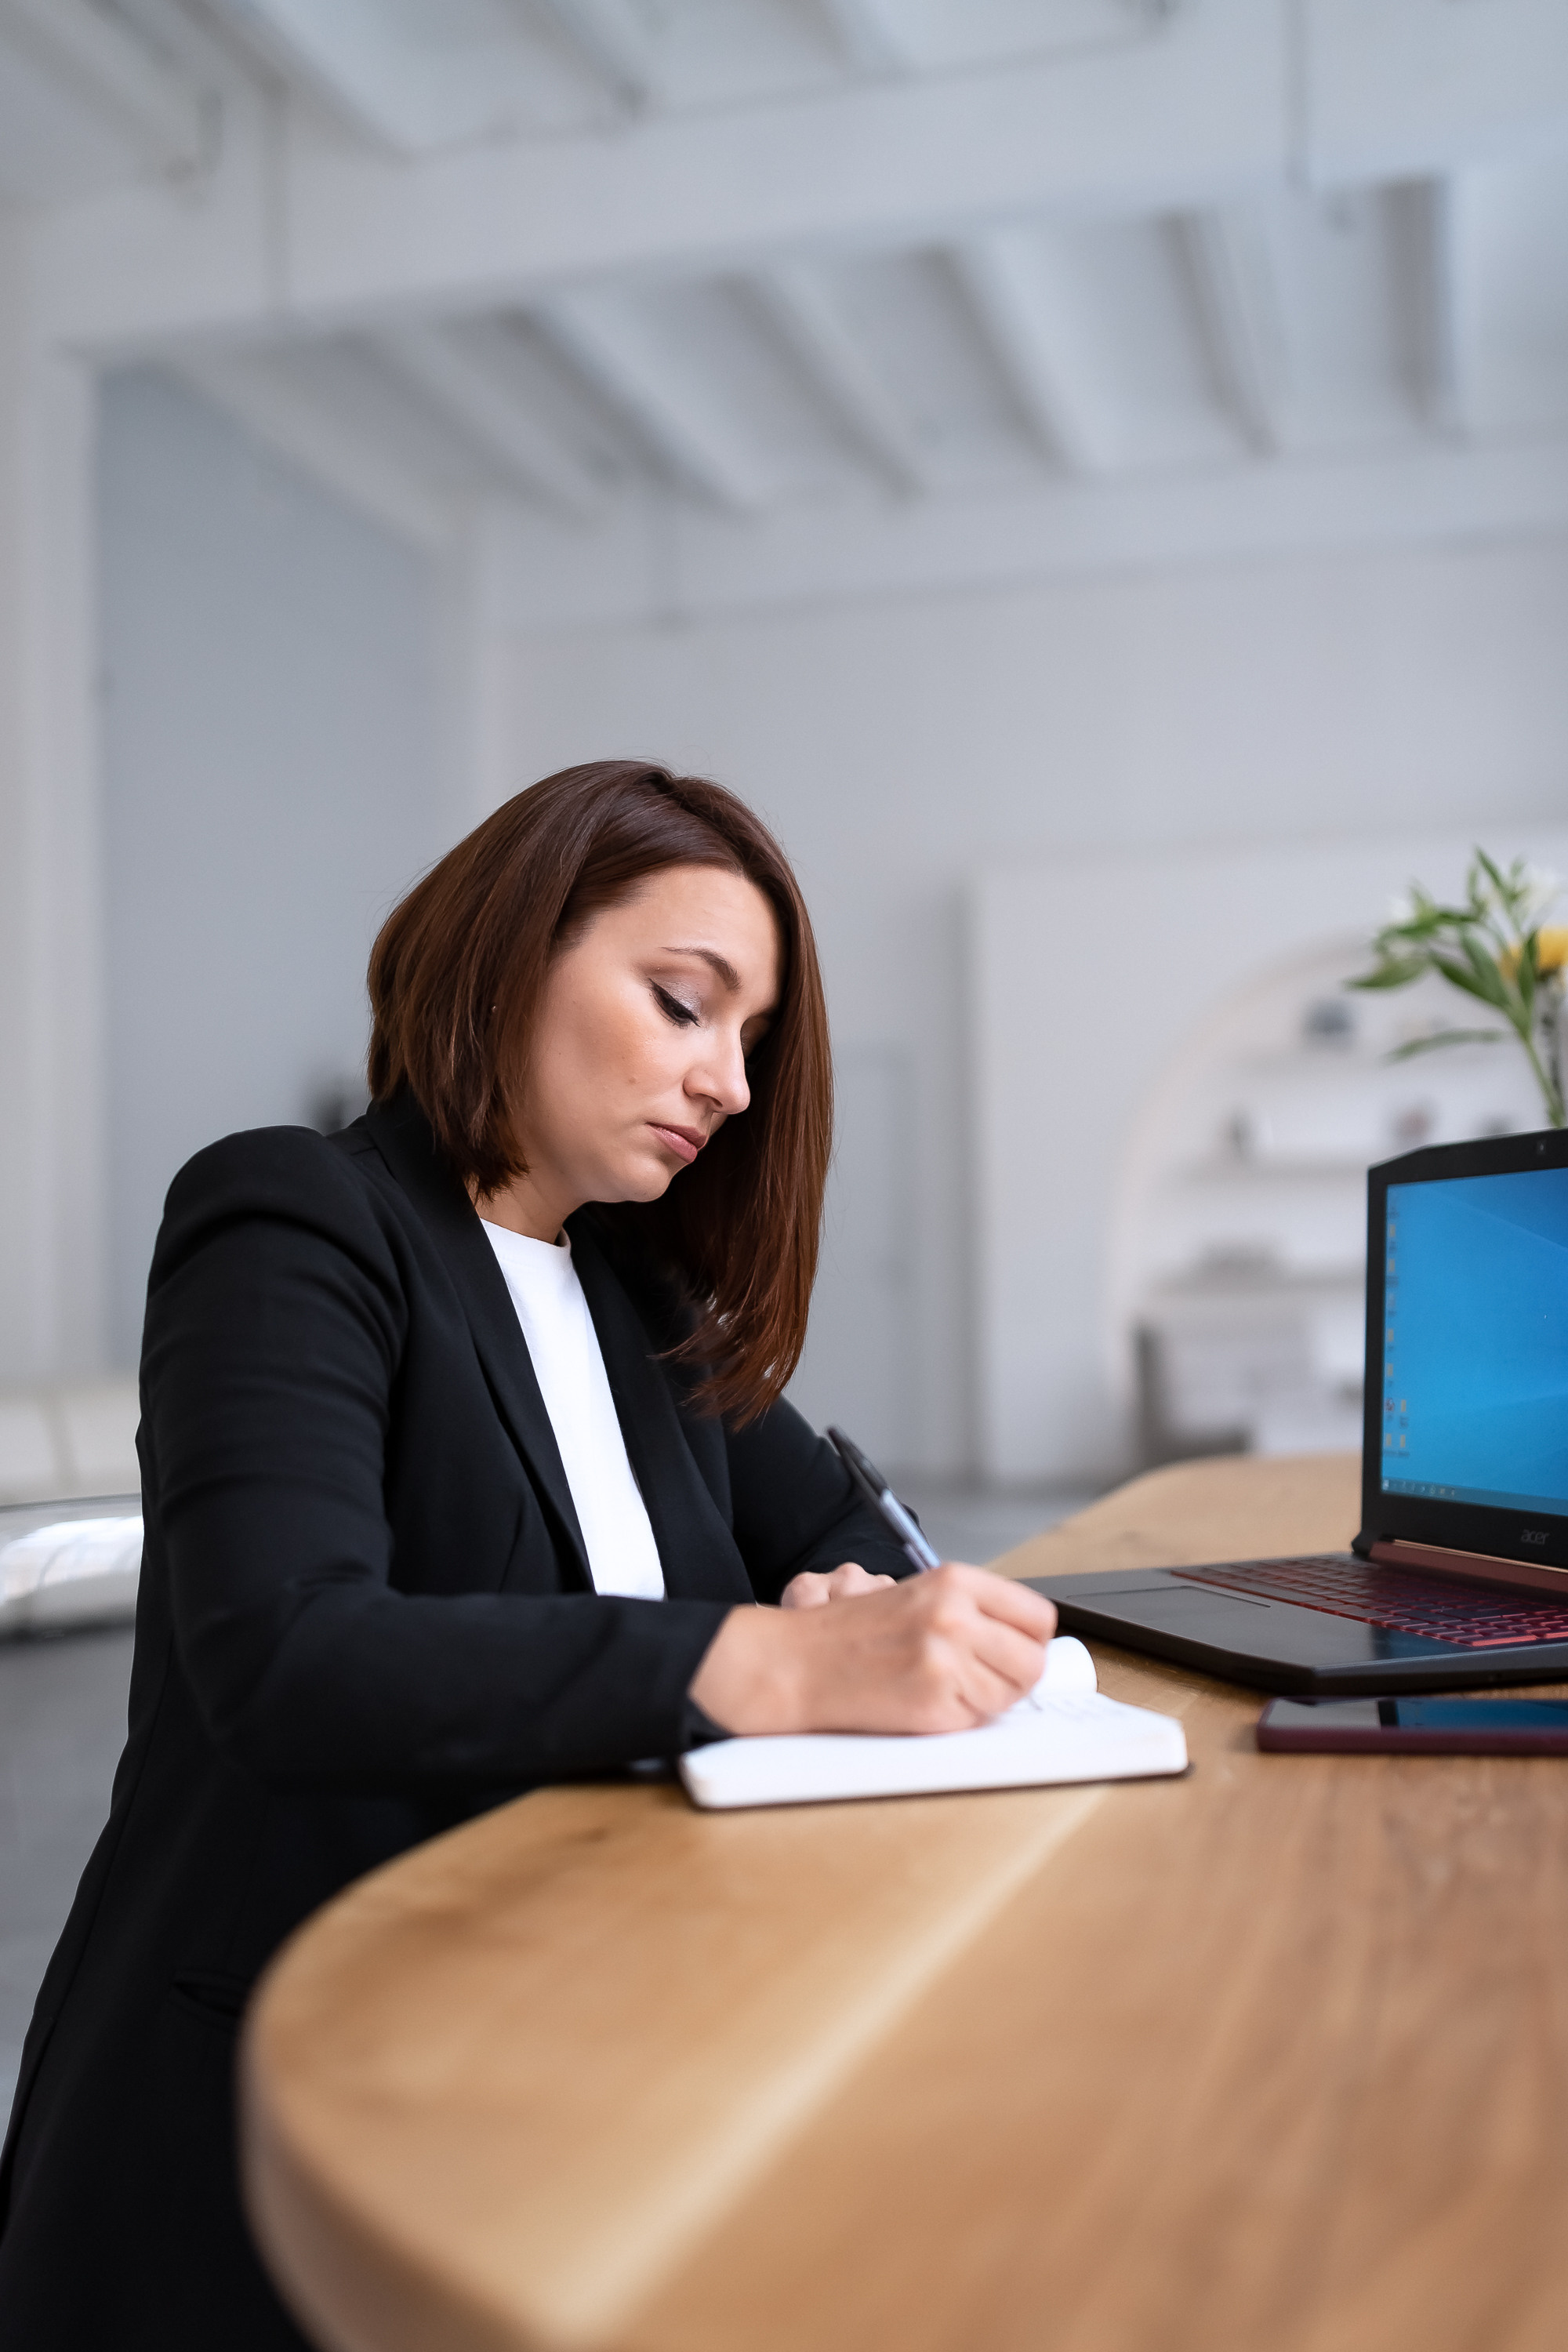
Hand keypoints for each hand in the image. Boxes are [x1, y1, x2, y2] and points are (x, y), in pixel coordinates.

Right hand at [689, 1563, 1056, 1737]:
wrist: (799, 1663)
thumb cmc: (853, 1632)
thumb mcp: (920, 1595)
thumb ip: (975, 1609)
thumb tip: (1029, 1637)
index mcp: (955, 1581)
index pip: (1037, 1616)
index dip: (1030, 1640)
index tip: (1017, 1649)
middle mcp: (954, 1616)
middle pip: (1032, 1660)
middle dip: (1015, 1675)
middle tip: (984, 1676)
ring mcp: (946, 1660)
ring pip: (1011, 1694)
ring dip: (988, 1699)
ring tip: (948, 1687)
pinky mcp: (935, 1703)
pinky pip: (978, 1718)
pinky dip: (962, 1717)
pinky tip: (929, 1700)